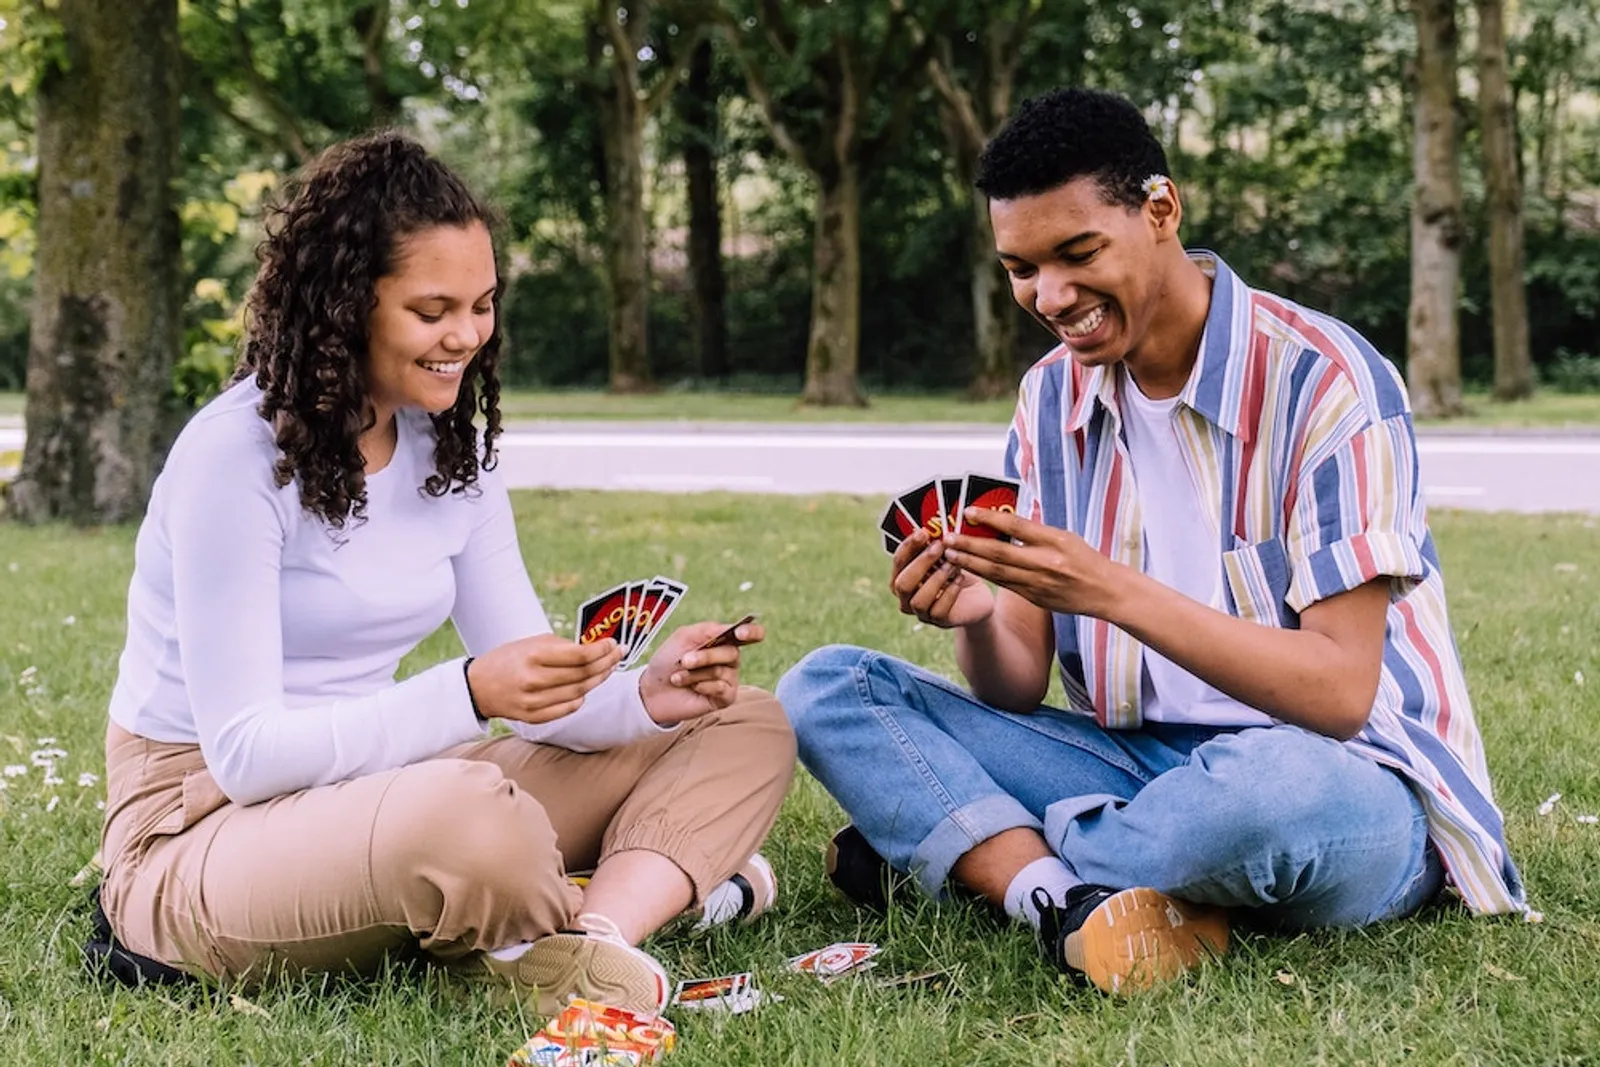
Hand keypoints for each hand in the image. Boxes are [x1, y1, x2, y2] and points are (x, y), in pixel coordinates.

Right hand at [466, 633, 623, 724]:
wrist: (477, 687)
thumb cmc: (509, 659)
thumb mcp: (531, 643)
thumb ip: (562, 646)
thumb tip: (594, 647)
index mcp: (533, 656)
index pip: (579, 655)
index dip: (601, 650)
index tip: (613, 643)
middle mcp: (533, 680)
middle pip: (583, 675)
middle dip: (606, 663)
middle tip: (618, 654)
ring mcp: (533, 702)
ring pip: (580, 692)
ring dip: (599, 679)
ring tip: (608, 668)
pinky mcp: (534, 717)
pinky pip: (569, 708)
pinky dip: (582, 697)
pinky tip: (587, 687)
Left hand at [639, 618, 763, 725]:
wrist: (653, 690)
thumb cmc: (668, 661)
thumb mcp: (683, 637)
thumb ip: (707, 629)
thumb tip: (729, 628)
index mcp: (722, 641)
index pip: (750, 634)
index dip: (751, 632)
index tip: (740, 632)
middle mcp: (729, 660)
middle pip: (732, 653)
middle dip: (706, 656)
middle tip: (684, 660)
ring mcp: (728, 679)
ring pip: (722, 671)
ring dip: (695, 674)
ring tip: (679, 677)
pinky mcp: (725, 698)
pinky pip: (722, 689)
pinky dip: (703, 686)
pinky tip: (692, 688)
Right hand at [890, 528, 994, 627]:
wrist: (976, 597)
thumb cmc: (955, 572)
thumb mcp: (943, 557)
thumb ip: (933, 547)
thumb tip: (930, 529)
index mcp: (902, 578)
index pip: (898, 562)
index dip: (908, 547)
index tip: (923, 532)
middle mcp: (906, 598)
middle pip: (902, 584)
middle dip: (921, 563)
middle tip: (939, 546)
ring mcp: (921, 613)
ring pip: (919, 600)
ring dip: (936, 579)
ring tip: (953, 564)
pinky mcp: (939, 621)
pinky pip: (938, 611)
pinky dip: (950, 593)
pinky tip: (960, 579)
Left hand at [941, 507, 1116, 617]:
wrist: (1105, 591)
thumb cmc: (1085, 559)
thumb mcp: (1065, 537)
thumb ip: (1036, 531)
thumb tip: (1005, 520)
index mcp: (1055, 540)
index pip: (1017, 525)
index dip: (991, 518)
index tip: (969, 512)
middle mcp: (1045, 562)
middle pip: (1000, 552)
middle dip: (970, 544)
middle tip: (948, 538)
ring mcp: (1039, 582)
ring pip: (997, 571)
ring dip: (971, 562)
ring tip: (950, 554)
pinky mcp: (1035, 598)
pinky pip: (1004, 585)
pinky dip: (985, 575)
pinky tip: (969, 569)